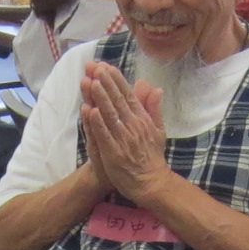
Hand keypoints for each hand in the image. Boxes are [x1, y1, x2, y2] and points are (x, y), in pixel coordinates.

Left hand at [78, 61, 169, 198]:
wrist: (151, 182)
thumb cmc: (152, 156)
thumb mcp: (158, 130)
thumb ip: (154, 108)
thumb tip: (156, 88)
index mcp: (142, 119)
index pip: (128, 95)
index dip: (117, 80)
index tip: (106, 67)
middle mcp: (133, 126)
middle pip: (117, 101)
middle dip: (105, 83)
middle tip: (95, 67)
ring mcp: (123, 139)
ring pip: (110, 114)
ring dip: (100, 98)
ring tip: (91, 82)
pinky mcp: (113, 153)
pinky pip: (104, 135)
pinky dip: (97, 122)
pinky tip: (90, 110)